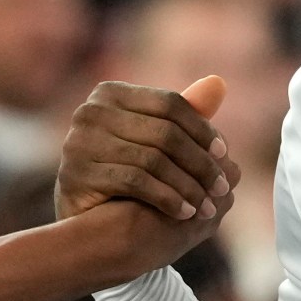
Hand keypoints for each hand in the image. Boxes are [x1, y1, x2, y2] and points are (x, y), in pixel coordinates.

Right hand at [58, 76, 238, 221]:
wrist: (83, 217)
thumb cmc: (122, 169)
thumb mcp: (150, 137)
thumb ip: (182, 113)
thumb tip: (219, 83)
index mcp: (109, 92)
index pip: (170, 104)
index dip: (202, 129)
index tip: (223, 155)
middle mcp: (90, 111)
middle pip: (164, 133)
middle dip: (200, 163)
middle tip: (222, 188)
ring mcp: (80, 141)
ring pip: (154, 160)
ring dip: (188, 186)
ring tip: (207, 207)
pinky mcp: (77, 173)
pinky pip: (137, 182)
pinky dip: (168, 199)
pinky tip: (185, 213)